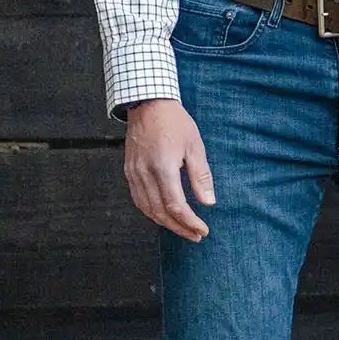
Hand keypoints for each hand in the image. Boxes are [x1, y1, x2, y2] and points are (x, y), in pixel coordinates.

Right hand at [123, 98, 214, 241]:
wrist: (148, 104)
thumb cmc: (174, 122)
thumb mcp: (194, 146)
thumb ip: (200, 176)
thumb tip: (209, 203)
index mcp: (163, 167)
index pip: (176, 206)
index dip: (190, 222)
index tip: (203, 230)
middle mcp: (144, 174)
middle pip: (160, 213)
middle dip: (179, 228)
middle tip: (196, 235)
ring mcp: (134, 174)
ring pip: (147, 209)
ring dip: (165, 223)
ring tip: (183, 228)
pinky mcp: (129, 172)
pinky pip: (139, 200)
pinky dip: (152, 212)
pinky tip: (164, 214)